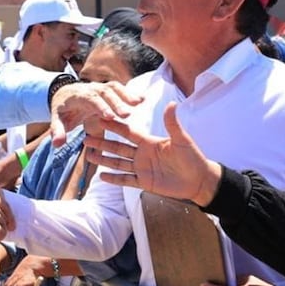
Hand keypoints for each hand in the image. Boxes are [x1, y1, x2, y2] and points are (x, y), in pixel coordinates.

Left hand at [49, 81, 140, 146]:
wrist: (64, 94)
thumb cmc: (62, 110)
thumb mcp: (57, 120)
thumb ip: (57, 131)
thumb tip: (57, 144)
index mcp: (77, 96)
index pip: (90, 100)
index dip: (100, 107)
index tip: (110, 117)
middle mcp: (90, 89)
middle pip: (104, 93)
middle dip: (116, 103)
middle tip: (127, 115)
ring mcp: (99, 87)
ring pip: (114, 88)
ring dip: (126, 95)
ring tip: (139, 103)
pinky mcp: (107, 89)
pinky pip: (119, 89)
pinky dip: (129, 93)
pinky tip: (142, 100)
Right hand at [85, 102, 220, 205]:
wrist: (198, 180)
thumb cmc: (192, 158)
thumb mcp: (182, 140)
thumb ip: (173, 124)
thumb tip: (172, 103)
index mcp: (149, 142)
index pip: (128, 132)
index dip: (115, 126)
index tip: (101, 118)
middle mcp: (142, 154)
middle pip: (118, 147)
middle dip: (102, 143)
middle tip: (86, 138)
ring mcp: (142, 169)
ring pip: (118, 163)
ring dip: (103, 159)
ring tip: (89, 155)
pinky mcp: (144, 182)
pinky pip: (125, 180)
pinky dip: (113, 179)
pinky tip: (101, 176)